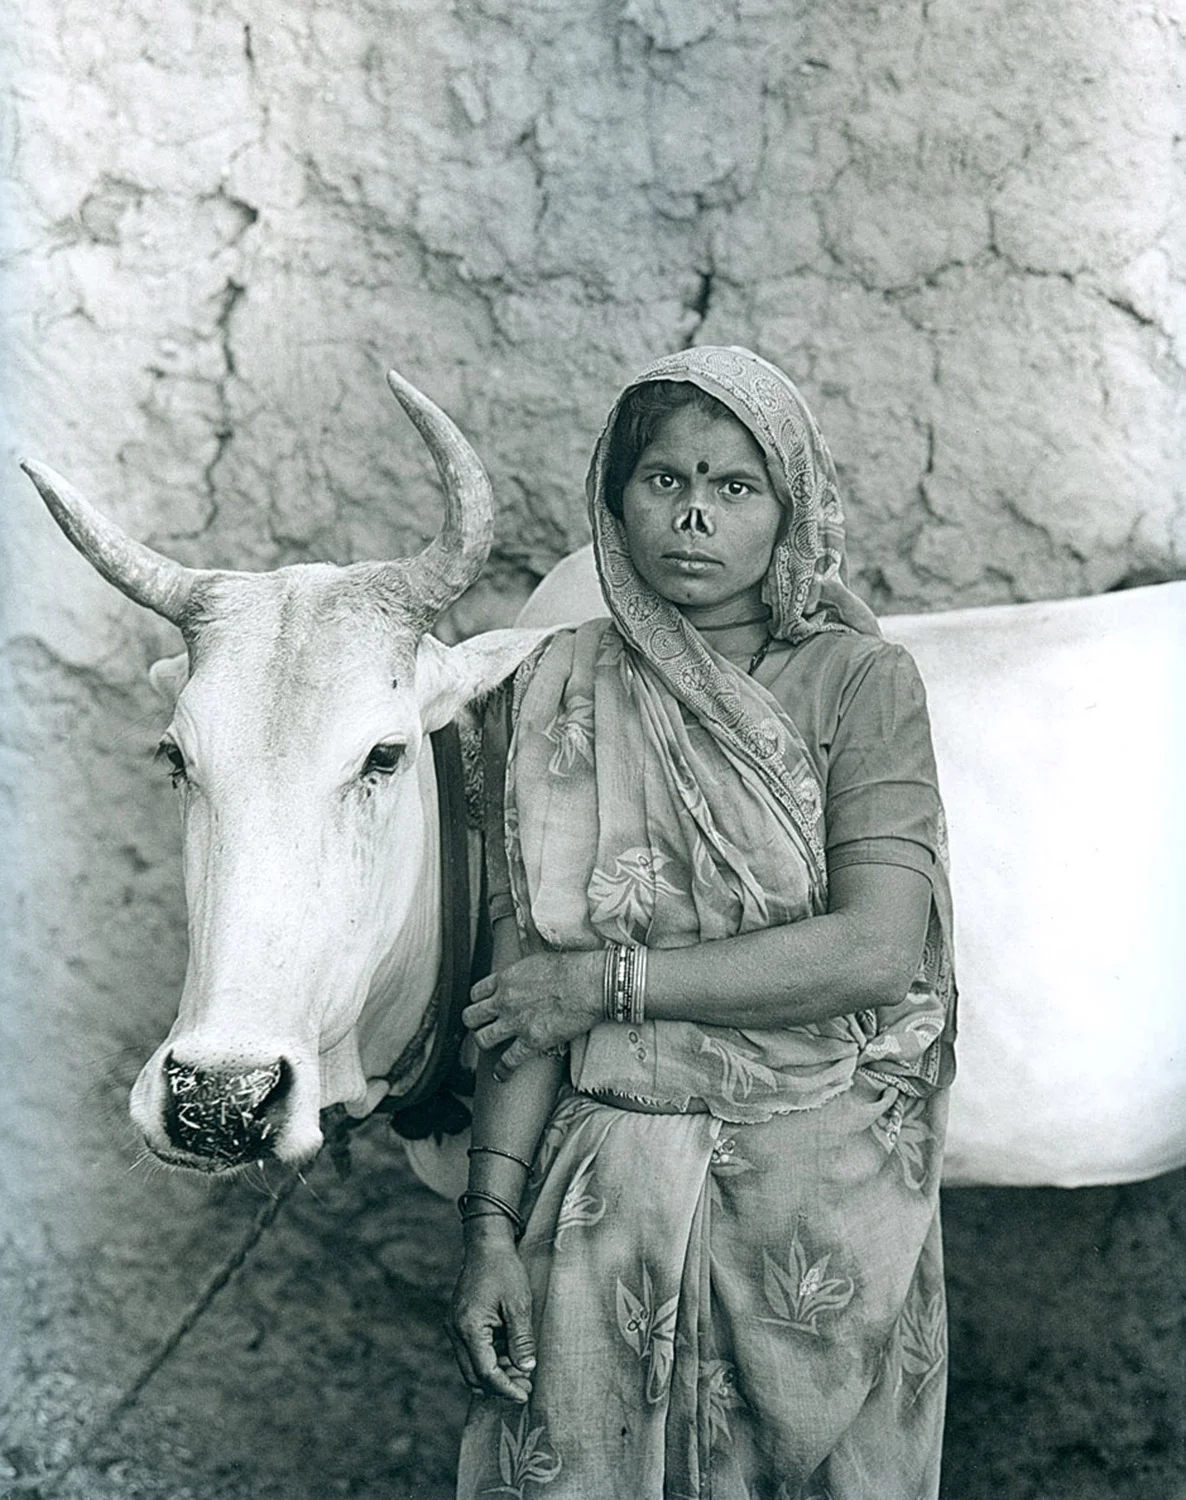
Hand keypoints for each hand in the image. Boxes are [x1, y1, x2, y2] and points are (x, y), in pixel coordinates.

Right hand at [449, 1228, 536, 1402]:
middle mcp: (456, 1330)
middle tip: (525, 1388)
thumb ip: (521, 1339)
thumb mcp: (519, 1304)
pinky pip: (472, 1351)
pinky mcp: (459, 1322)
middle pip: (473, 1375)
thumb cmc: (504, 1270)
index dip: (505, 1388)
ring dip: (494, 1373)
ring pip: (471, 1365)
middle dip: (499, 1386)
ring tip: (522, 1371)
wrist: (486, 1244)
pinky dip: (489, 1358)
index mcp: (469, 1327)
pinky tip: (510, 1354)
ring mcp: (455, 1326)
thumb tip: (526, 1369)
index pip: (486, 1371)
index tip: (524, 1396)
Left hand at [463, 950, 601, 1078]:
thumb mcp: (538, 955)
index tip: (484, 1006)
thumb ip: (522, 962)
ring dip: (485, 1043)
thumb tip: (523, 948)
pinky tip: (501, 1074)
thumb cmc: (572, 966)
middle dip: (474, 1023)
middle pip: (471, 1016)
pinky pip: (508, 1061)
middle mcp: (504, 1000)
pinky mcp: (531, 1041)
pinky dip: (503, 1070)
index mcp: (505, 978)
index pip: (476, 993)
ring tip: (491, 1045)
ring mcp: (516, 1022)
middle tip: (481, 1026)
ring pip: (482, 1039)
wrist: (591, 983)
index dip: (479, 1002)